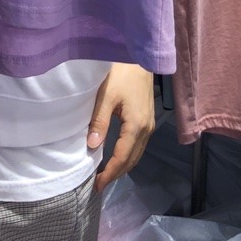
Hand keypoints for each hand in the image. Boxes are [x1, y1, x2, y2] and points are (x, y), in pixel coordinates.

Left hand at [87, 63, 154, 194]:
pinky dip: (128, 155)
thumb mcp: (106, 96)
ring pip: (137, 154)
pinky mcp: (147, 119)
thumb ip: (99, 121)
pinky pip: (138, 145)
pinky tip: (116, 155)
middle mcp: (146, 129)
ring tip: (106, 174)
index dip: (110, 173)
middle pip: (132, 160)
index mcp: (137, 126)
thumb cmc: (121, 73)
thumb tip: (91, 146)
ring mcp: (149, 124)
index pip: (122, 157)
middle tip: (99, 184)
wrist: (140, 56)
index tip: (97, 185)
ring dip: (123, 165)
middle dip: (117, 173)